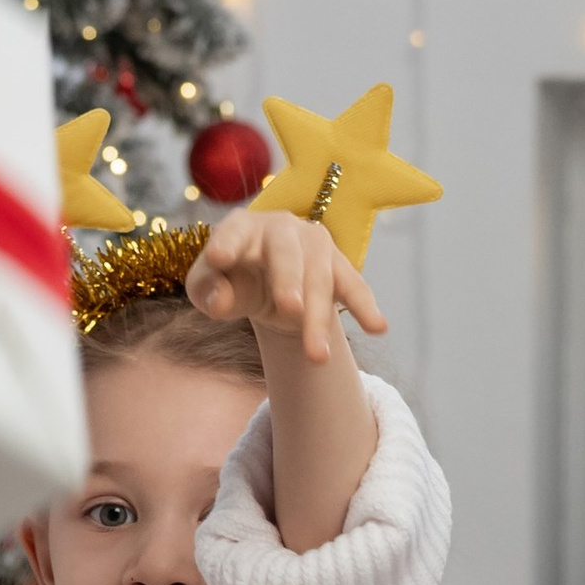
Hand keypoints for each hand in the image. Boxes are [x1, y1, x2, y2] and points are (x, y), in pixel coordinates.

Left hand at [188, 205, 386, 368]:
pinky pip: (353, 286)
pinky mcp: (337, 265)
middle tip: (290, 309)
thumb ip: (206, 291)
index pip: (233, 232)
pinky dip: (365, 307)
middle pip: (287, 254)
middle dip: (290, 281)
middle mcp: (281, 228)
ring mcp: (314, 244)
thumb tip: (218, 301)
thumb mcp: (208, 287)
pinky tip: (378, 327)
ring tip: (318, 357)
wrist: (266, 283)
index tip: (218, 257)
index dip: (228, 243)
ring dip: (320, 318)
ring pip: (321, 278)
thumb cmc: (230, 280)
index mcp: (241, 227)